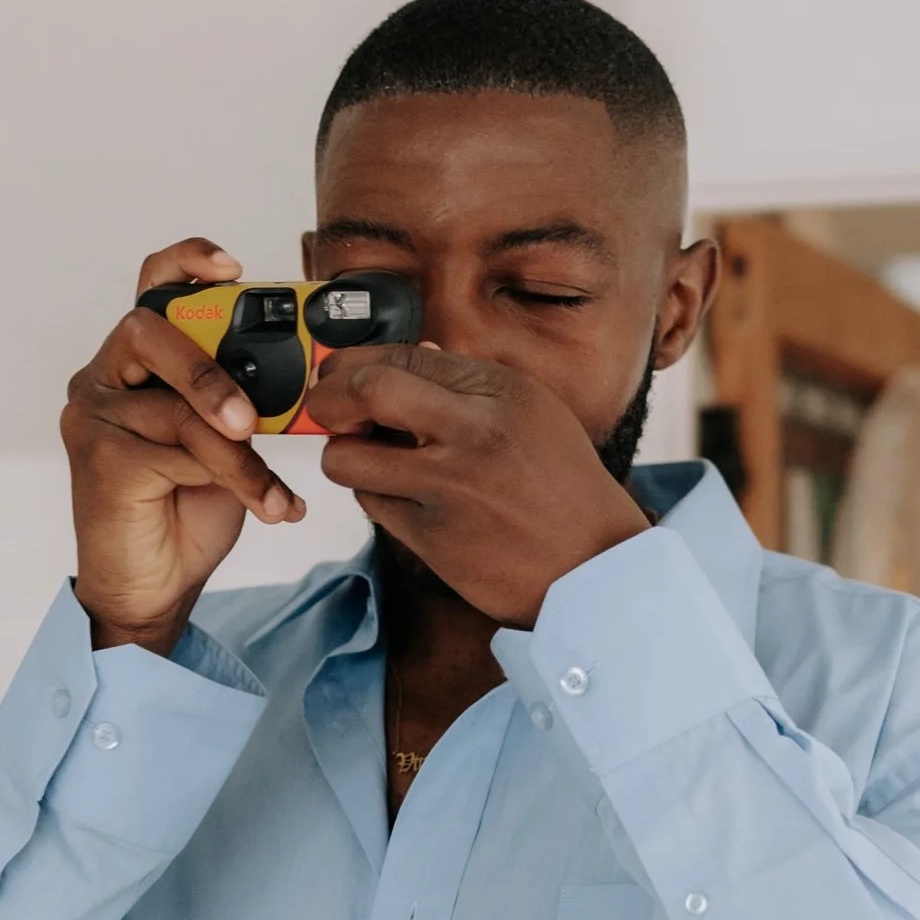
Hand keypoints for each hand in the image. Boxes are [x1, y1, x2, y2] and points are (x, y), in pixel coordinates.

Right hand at [63, 243, 304, 656]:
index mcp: (137, 362)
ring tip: (275, 490)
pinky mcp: (99, 459)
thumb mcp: (229, 441)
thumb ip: (245, 399)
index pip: (153, 289)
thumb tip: (306, 375)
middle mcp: (104, 379)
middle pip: (149, 332)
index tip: (232, 267)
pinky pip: (175, 454)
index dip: (187, 264)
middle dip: (209, 370)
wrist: (155, 588)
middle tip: (252, 417)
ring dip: (237, 454)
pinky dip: (232, 480)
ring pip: (176, 409)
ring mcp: (94, 417)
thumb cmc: (188, 507)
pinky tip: (266, 506)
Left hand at [305, 346, 645, 625]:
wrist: (594, 565)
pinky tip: (404, 496)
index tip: (342, 374)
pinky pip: (371, 505)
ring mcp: (449, 488)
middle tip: (325, 407)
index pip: (402, 355)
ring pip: (347, 458)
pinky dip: (377, 496)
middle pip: (364, 391)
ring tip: (369, 458)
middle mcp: (473, 433)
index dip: (356, 363)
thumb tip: (416, 354)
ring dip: (345, 455)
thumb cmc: (564, 487)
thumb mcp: (533, 412)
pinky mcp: (432, 538)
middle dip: (327, 397)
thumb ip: (471, 384)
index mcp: (501, 392)